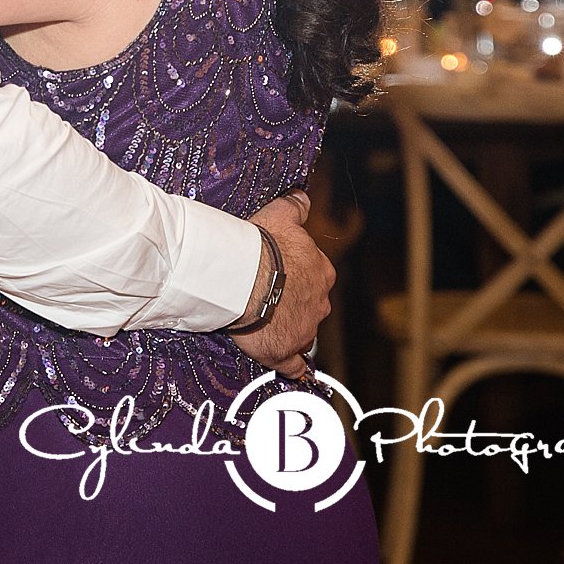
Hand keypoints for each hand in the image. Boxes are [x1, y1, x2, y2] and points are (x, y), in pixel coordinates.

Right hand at [230, 191, 334, 379]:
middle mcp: (319, 302)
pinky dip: (292, 366)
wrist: (243, 278)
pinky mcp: (286, 351)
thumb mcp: (280, 215)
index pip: (315, 276)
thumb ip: (295, 207)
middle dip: (295, 303)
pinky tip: (288, 367)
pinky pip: (293, 364)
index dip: (297, 276)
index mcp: (320, 271)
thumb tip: (302, 196)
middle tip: (269, 298)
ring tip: (267, 325)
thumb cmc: (260, 247)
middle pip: (311, 305)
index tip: (280, 274)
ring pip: (303, 332)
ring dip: (290, 330)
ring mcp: (304, 329)